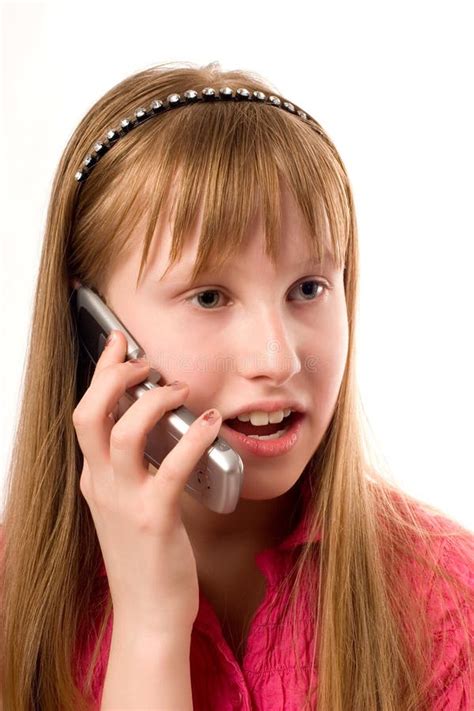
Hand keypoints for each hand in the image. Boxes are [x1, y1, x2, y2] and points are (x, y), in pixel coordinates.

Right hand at [72, 330, 221, 635]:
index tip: (120, 344)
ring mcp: (124, 503)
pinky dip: (192, 438)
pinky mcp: (153, 520)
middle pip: (90, 414)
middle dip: (115, 377)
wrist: (148, 615)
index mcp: (96, 479)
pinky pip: (171, 468)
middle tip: (147, 363)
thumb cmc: (148, 558)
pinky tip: (212, 423)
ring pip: (123, 433)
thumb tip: (166, 430)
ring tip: (180, 390)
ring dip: (153, 402)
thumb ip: (138, 471)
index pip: (87, 414)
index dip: (102, 374)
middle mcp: (102, 486)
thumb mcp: (131, 507)